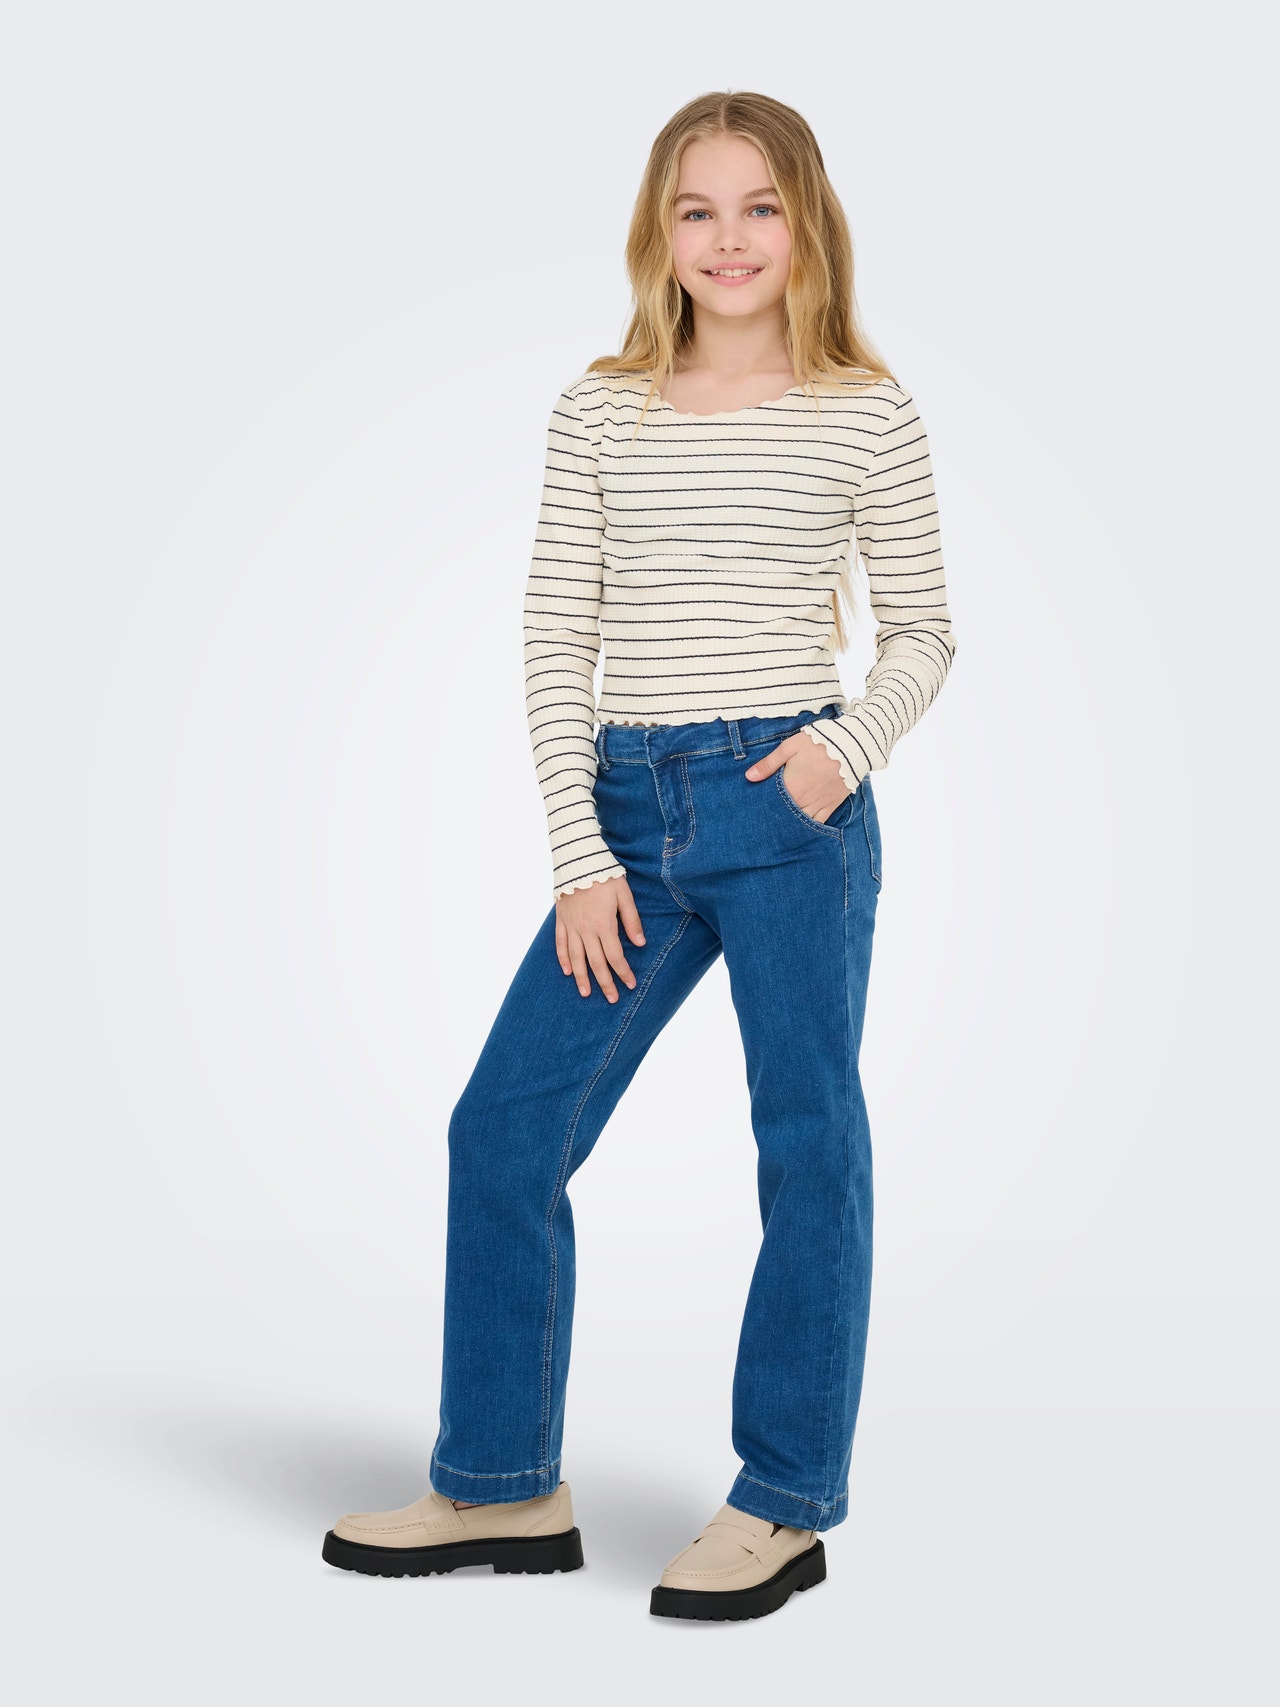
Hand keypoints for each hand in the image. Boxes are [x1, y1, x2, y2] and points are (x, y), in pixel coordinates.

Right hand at [555, 874, 645, 1001]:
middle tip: (612, 998)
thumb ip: (631, 920)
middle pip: (596, 963)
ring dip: (581, 977)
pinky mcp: (561, 920)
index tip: (630, 984)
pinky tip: (567, 971)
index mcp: (604, 925)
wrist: (578, 860)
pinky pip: (560, 944)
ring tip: (586, 993)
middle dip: (605, 983)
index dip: (623, 972)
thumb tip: (640, 943)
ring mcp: (572, 926)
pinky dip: (563, 959)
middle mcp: (586, 930)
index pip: (615, 956)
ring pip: (576, 958)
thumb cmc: (605, 876)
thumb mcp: (624, 895)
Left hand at [744, 731, 851, 822]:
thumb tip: (749, 777)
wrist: (850, 746)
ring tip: (781, 830)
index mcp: (791, 786)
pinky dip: (810, 827)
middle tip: (765, 826)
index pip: (772, 804)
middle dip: (776, 819)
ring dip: (791, 825)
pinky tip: (802, 830)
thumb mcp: (789, 747)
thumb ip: (768, 764)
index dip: (763, 809)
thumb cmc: (817, 743)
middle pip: (785, 816)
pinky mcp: (832, 805)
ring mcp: (819, 804)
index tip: (756, 812)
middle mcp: (803, 799)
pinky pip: (819, 822)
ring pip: (801, 821)